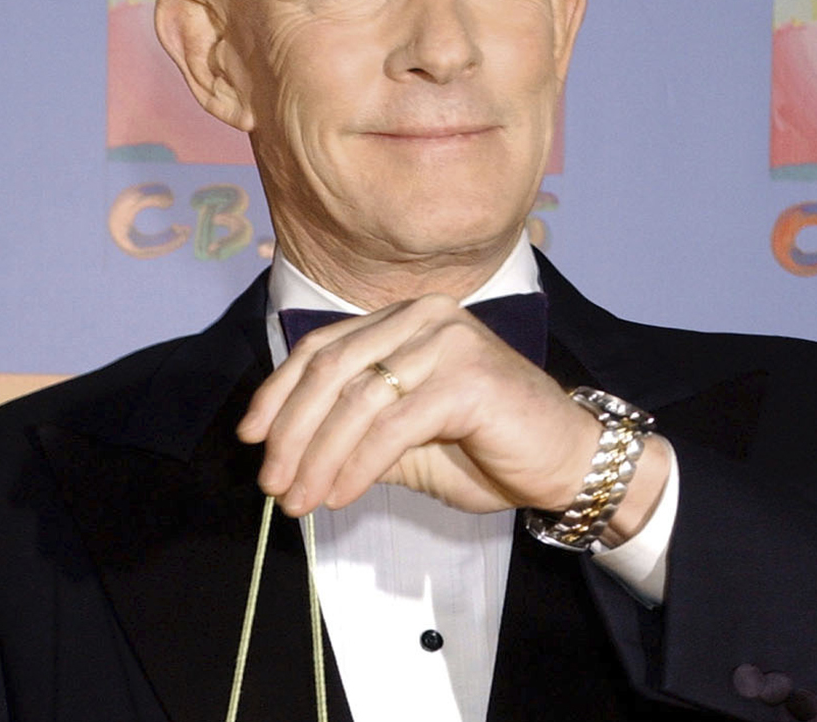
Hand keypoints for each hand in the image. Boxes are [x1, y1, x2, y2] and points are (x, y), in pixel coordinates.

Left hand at [238, 293, 608, 517]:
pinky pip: (392, 425)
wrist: (567, 462)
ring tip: (299, 501)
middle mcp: (425, 316)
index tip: (250, 436)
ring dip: (317, 457)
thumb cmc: (490, 448)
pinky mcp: (467, 378)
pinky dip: (357, 465)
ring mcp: (448, 342)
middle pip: (331, 369)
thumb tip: (287, 451)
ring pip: (357, 400)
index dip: (277, 392)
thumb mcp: (406, 437)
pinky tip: (340, 494)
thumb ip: (355, 430)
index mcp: (406, 318)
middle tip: (272, 483)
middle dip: (291, 432)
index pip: (322, 346)